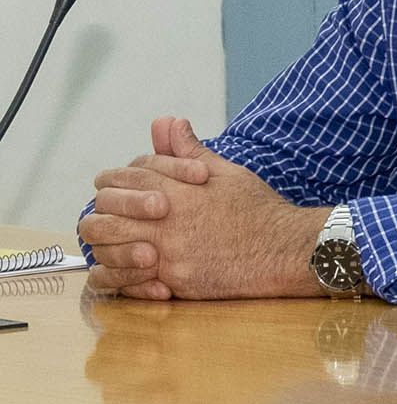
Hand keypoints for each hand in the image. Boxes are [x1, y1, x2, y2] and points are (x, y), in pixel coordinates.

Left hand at [80, 117, 327, 300]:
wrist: (285, 249)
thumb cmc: (258, 209)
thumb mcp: (226, 172)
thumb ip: (188, 150)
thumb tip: (166, 122)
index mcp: (176, 189)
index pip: (125, 176)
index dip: (118, 180)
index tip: (122, 189)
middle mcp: (166, 220)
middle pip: (106, 213)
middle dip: (103, 213)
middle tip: (110, 217)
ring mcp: (167, 253)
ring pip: (107, 248)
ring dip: (105, 244)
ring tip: (116, 243)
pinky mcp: (173, 281)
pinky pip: (126, 281)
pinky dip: (117, 275)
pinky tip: (124, 269)